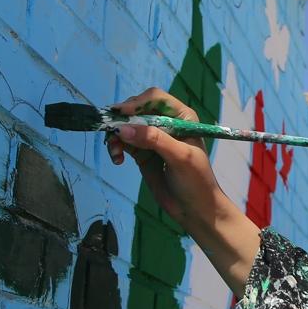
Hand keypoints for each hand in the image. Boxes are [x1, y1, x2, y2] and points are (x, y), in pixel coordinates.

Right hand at [107, 87, 259, 293]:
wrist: (195, 209)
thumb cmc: (196, 180)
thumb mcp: (179, 157)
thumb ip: (154, 140)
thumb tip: (123, 129)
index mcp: (181, 116)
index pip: (155, 99)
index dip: (137, 103)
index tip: (121, 113)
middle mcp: (166, 123)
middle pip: (137, 110)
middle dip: (122, 120)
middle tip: (111, 132)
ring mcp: (152, 138)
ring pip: (127, 127)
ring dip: (116, 136)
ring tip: (114, 152)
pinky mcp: (142, 153)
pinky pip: (123, 143)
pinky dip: (116, 148)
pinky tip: (117, 160)